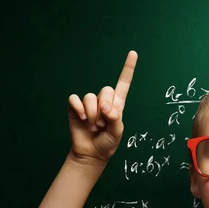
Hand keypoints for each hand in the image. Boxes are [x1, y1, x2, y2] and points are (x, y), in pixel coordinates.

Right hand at [67, 50, 137, 164]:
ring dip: (92, 114)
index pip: (123, 84)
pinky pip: (75, 99)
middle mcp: (103, 101)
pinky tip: (82, 119)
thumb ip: (115, 118)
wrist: (91, 153)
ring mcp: (89, 104)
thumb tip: (105, 107)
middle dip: (104, 108)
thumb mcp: (117, 132)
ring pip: (90, 97)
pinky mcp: (76, 108)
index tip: (133, 53)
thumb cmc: (107, 143)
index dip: (128, 69)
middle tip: (102, 124)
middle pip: (105, 90)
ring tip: (93, 126)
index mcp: (117, 105)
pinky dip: (79, 109)